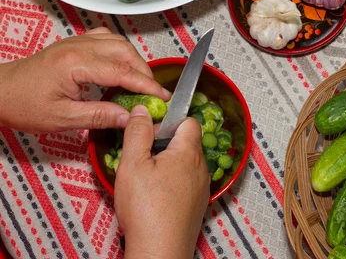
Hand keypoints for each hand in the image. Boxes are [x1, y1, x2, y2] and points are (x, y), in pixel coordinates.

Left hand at [0, 27, 169, 132]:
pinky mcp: (73, 44)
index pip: (122, 71)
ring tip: (140, 81)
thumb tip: (129, 118)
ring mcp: (76, 42)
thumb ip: (100, 116)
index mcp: (76, 64)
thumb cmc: (23, 104)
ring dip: (134, 60)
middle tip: (152, 92)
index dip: (146, 84)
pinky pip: (105, 39)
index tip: (161, 96)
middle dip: (143, 71)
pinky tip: (121, 65)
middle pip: (124, 52)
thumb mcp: (63, 118)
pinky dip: (120, 50)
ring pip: (118, 42)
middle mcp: (78, 47)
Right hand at [115, 106, 209, 258]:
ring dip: (168, 164)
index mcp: (188, 152)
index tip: (151, 129)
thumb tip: (141, 111)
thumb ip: (137, 132)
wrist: (160, 250)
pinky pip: (187, 183)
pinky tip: (155, 196)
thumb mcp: (133, 163)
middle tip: (143, 156)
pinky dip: (173, 183)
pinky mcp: (198, 204)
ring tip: (146, 178)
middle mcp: (201, 167)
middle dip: (165, 143)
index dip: (169, 120)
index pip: (188, 121)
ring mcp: (201, 187)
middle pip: (186, 142)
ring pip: (186, 163)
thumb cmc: (147, 208)